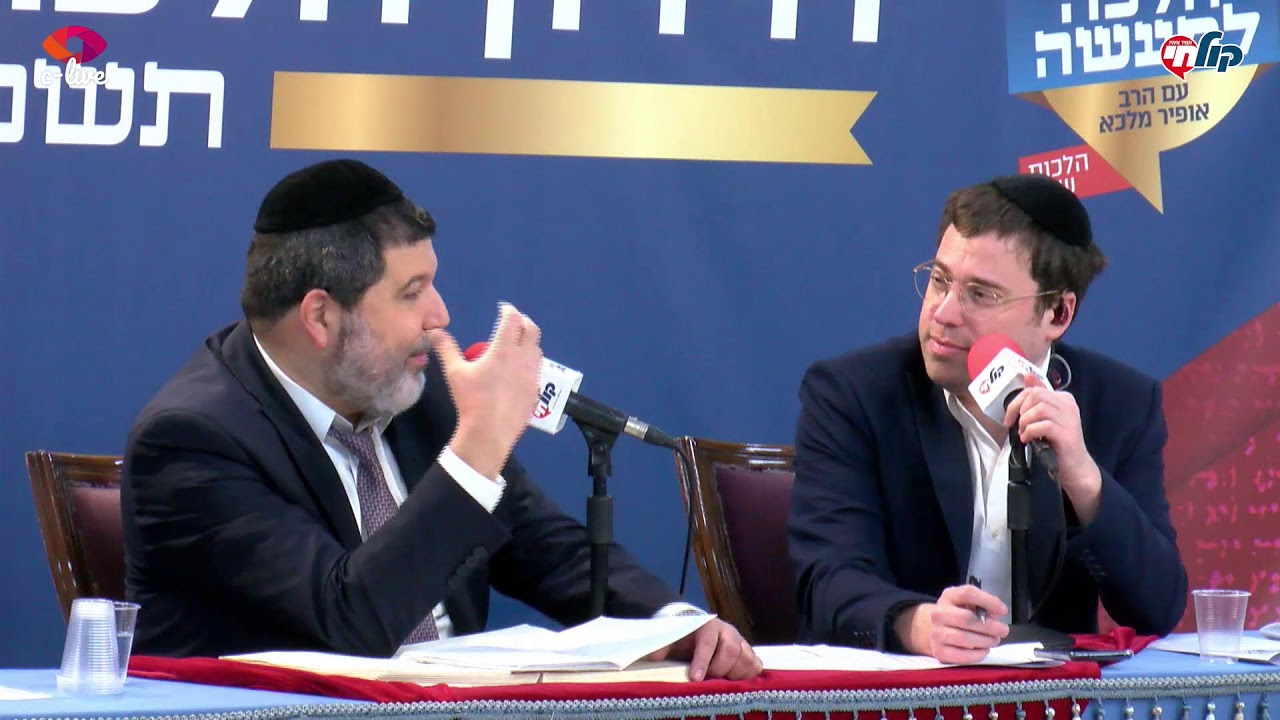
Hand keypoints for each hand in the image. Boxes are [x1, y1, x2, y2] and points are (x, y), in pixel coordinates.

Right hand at [430, 303, 541, 479]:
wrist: (490, 432)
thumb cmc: (472, 400)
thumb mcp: (455, 372)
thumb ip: (446, 348)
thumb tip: (434, 331)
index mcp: (504, 349)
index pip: (513, 319)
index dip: (509, 310)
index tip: (503, 308)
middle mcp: (524, 358)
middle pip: (532, 330)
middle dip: (524, 321)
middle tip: (514, 321)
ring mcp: (533, 375)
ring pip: (537, 349)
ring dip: (529, 341)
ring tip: (518, 343)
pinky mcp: (536, 390)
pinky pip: (538, 369)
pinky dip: (531, 361)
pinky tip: (521, 368)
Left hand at [646, 618, 761, 680]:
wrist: (698, 630)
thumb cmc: (685, 637)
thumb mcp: (672, 638)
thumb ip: (663, 645)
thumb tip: (654, 655)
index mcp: (708, 625)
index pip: (708, 642)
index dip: (702, 661)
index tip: (695, 678)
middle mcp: (728, 631)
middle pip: (731, 650)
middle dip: (719, 668)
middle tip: (708, 679)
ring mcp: (741, 641)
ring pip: (745, 657)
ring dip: (734, 673)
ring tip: (721, 681)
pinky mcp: (748, 652)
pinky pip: (755, 664)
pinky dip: (749, 674)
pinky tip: (737, 681)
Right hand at [896, 585, 1008, 663]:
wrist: (933, 629)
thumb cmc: (958, 614)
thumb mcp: (968, 603)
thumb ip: (983, 605)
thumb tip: (998, 614)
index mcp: (948, 597)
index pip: (967, 594)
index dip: (988, 601)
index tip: (1003, 611)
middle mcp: (938, 614)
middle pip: (966, 618)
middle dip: (989, 626)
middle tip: (1003, 631)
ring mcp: (936, 633)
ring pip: (964, 638)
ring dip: (985, 641)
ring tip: (994, 640)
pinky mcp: (939, 652)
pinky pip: (961, 656)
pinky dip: (978, 654)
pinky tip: (984, 650)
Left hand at [1003, 373, 1102, 521]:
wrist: (1075, 467)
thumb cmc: (1057, 443)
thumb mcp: (1045, 418)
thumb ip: (1037, 398)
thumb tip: (1027, 375)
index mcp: (1063, 398)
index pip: (1035, 389)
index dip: (1017, 402)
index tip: (1009, 417)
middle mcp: (1068, 405)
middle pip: (1036, 396)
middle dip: (1019, 411)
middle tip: (1016, 426)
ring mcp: (1070, 419)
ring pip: (1039, 409)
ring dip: (1025, 422)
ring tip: (1024, 433)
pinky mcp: (1067, 434)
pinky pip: (1043, 425)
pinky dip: (1030, 432)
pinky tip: (1028, 439)